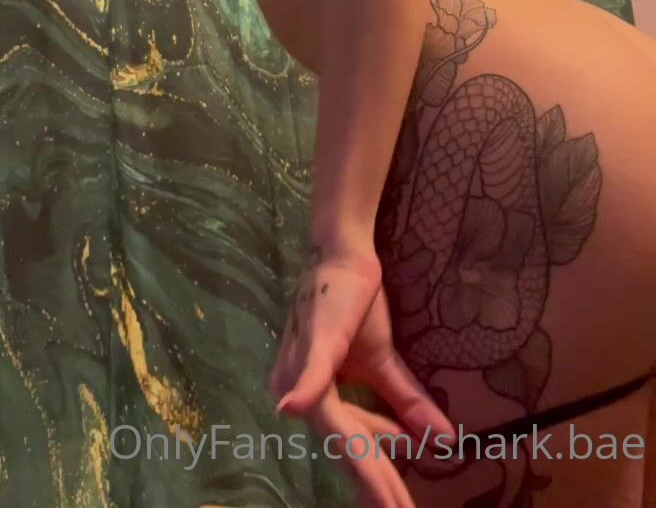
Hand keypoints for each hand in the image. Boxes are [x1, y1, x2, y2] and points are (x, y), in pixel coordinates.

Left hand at [270, 248, 454, 507]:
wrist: (347, 255)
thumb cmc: (356, 304)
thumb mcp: (385, 361)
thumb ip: (407, 402)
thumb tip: (443, 442)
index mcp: (314, 396)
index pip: (353, 446)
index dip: (379, 481)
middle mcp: (298, 389)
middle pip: (349, 445)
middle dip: (378, 483)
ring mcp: (303, 368)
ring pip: (344, 428)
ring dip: (370, 464)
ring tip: (394, 501)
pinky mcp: (315, 344)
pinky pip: (314, 375)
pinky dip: (309, 390)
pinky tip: (294, 406)